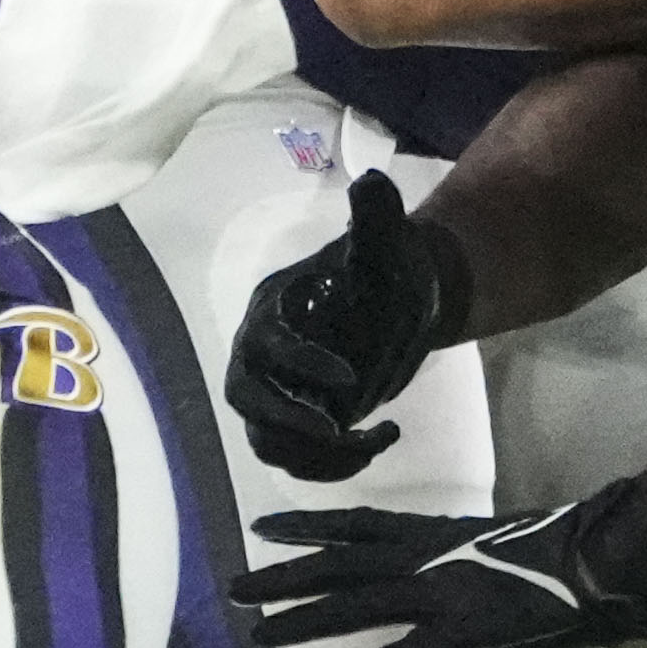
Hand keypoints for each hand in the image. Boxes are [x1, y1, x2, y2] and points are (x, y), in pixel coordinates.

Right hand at [225, 173, 466, 481]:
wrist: (399, 302)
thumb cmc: (386, 270)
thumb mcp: (386, 242)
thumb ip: (376, 216)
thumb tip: (372, 181)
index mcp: (273, 309)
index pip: (265, 342)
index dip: (298, 362)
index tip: (349, 375)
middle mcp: (262, 354)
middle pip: (247, 398)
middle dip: (288, 420)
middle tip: (338, 429)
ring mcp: (276, 391)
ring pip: (269, 439)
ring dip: (317, 453)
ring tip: (373, 439)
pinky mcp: (296, 422)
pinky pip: (295, 459)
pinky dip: (333, 465)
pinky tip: (381, 440)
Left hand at [233, 477, 646, 647]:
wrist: (593, 560)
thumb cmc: (550, 549)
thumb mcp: (484, 541)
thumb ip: (447, 555)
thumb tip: (422, 570)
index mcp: (428, 532)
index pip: (351, 523)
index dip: (305, 525)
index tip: (262, 526)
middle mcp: (421, 556)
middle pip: (335, 565)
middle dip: (281, 576)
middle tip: (232, 586)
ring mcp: (437, 593)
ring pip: (351, 605)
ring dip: (301, 619)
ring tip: (256, 630)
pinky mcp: (459, 632)